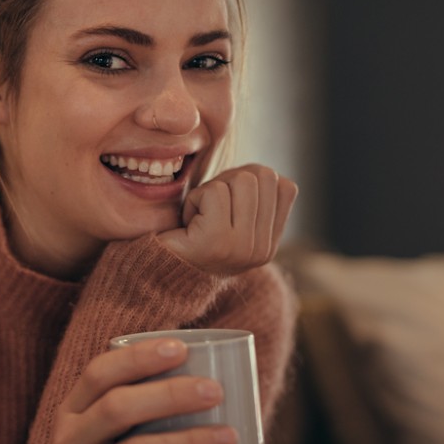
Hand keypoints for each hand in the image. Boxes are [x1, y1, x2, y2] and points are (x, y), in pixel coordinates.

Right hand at [51, 338, 238, 443]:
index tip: (181, 348)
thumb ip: (143, 404)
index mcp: (73, 411)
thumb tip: (211, 372)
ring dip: (187, 441)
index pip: (98, 373)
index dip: (138, 357)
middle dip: (169, 395)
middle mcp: (71, 439)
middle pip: (117, 407)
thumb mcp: (113, 428)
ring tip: (228, 435)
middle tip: (215, 390)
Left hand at [158, 164, 296, 274]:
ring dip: (212, 189)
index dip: (253, 180)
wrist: (159, 273)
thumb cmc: (190, 236)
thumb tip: (259, 170)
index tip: (228, 201)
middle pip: (264, 177)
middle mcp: (261, 249)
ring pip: (242, 180)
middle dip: (231, 180)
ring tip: (199, 216)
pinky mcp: (217, 241)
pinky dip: (194, 199)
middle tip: (210, 206)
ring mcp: (243, 247)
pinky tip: (188, 223)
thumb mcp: (231, 218)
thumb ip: (252, 197)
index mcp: (269, 244)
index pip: (285, 187)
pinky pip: (214, 192)